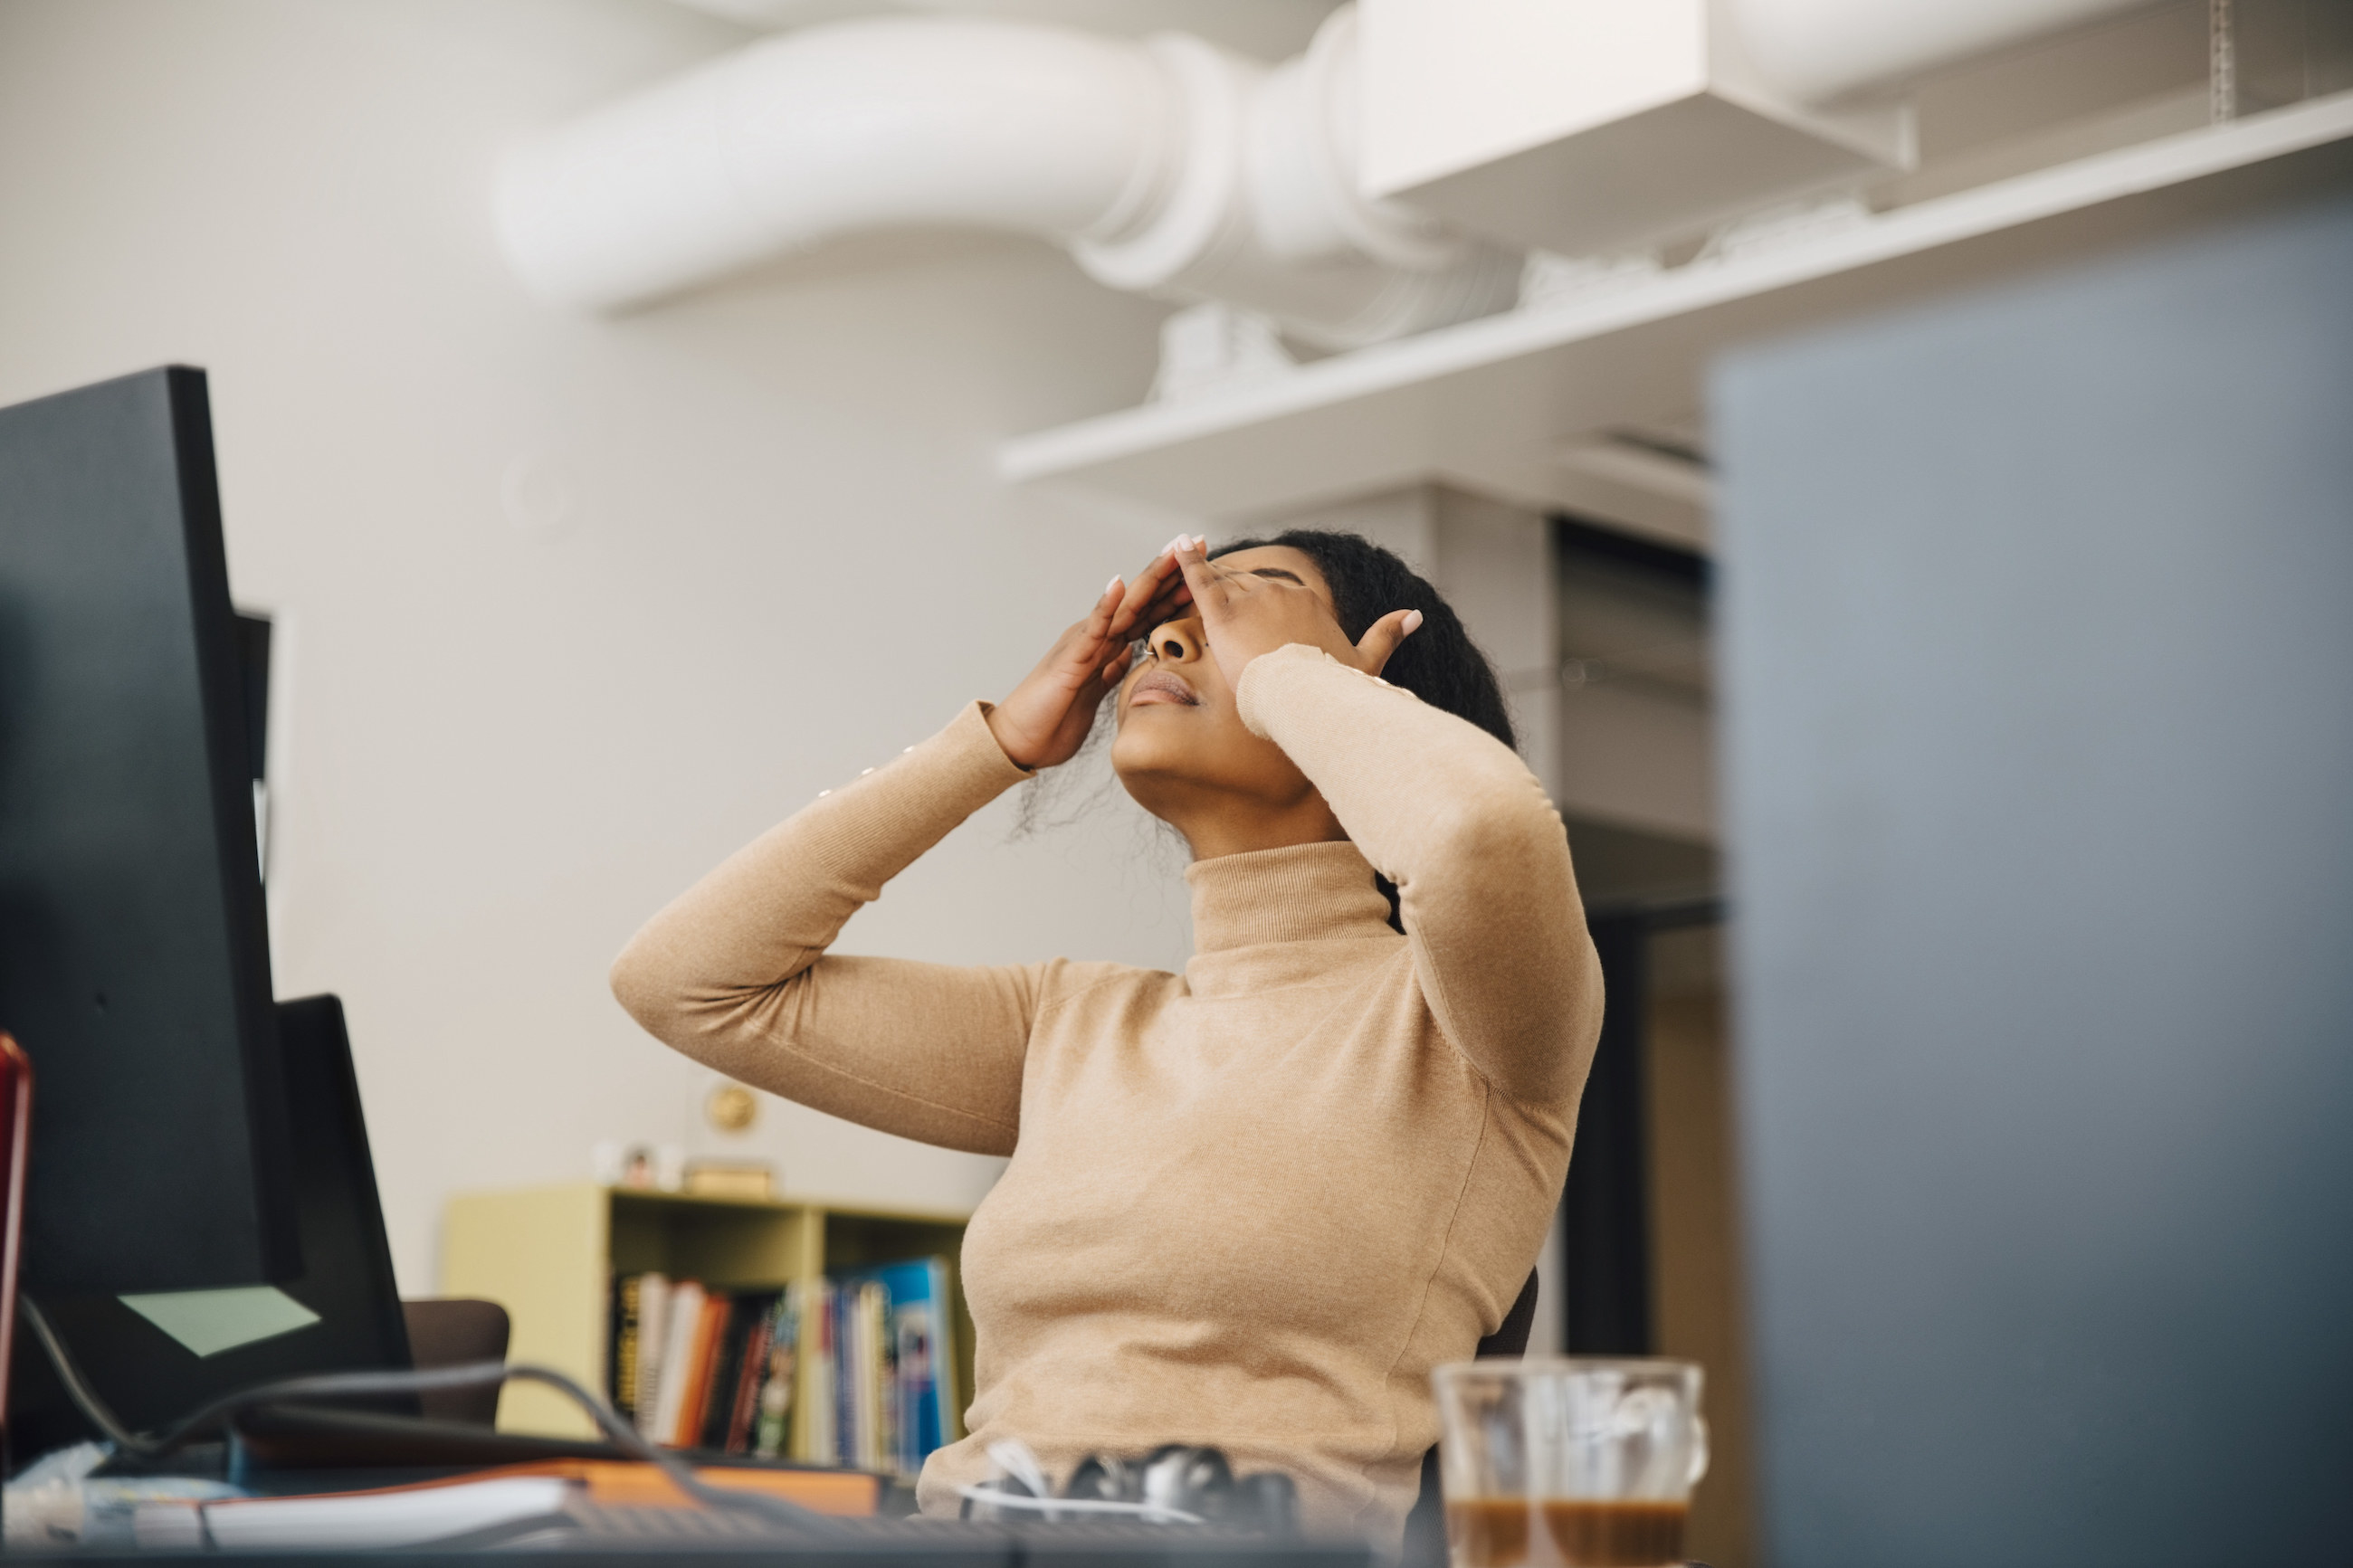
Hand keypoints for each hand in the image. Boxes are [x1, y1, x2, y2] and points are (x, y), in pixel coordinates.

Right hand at [986, 537, 1196, 769]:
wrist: (1021, 740)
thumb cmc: (1054, 718)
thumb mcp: (1095, 692)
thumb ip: (1110, 670)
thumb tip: (1129, 657)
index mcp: (1107, 645)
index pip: (1148, 611)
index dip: (1176, 589)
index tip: (1206, 568)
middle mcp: (1097, 636)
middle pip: (1142, 598)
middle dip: (1171, 571)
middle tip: (1199, 541)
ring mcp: (1084, 643)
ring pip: (1124, 605)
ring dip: (1149, 578)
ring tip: (1172, 552)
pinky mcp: (1071, 659)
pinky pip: (1092, 629)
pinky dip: (1106, 606)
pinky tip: (1119, 585)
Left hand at [1170, 536, 1421, 690]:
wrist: (1308, 700)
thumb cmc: (1335, 689)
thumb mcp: (1365, 662)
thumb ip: (1387, 635)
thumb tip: (1416, 614)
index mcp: (1307, 602)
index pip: (1277, 599)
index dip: (1263, 613)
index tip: (1256, 631)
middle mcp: (1280, 592)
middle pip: (1250, 592)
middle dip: (1235, 606)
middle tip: (1218, 622)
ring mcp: (1251, 601)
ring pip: (1225, 589)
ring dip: (1208, 589)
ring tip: (1195, 596)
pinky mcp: (1223, 615)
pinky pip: (1201, 583)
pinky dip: (1187, 564)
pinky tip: (1176, 547)